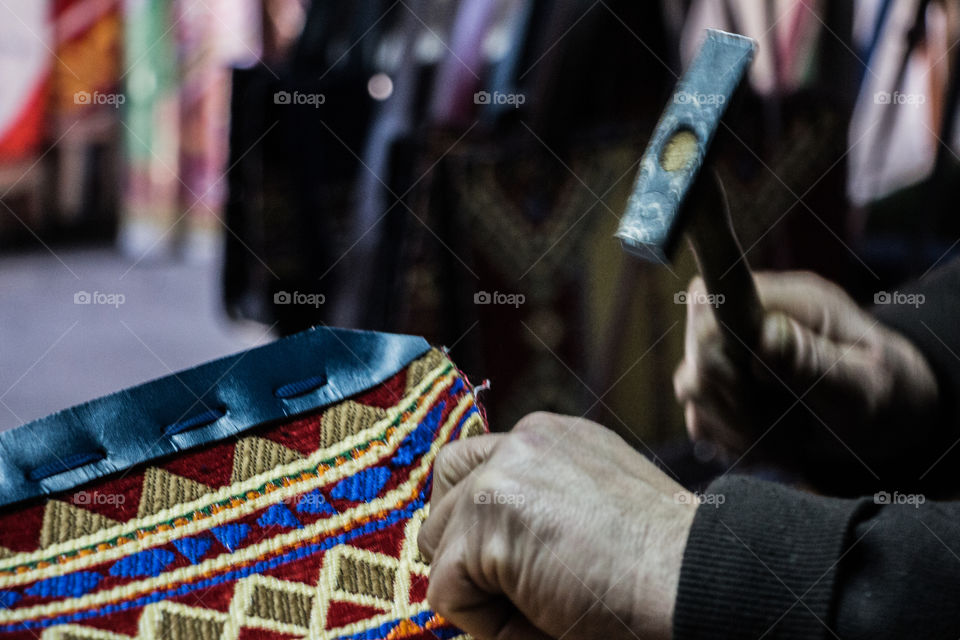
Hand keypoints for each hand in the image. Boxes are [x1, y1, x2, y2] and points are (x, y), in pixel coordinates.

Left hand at [418, 412, 696, 639]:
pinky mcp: (489, 516)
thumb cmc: (661, 567)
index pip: (471, 466)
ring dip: (478, 589)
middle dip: (460, 548)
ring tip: (541, 608)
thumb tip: (481, 554)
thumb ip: (541, 509)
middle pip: (442, 493)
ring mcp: (503, 474)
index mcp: (550, 439)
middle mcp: (523, 441)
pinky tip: (544, 619)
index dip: (473, 521)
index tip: (503, 564)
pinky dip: (486, 624)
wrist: (695, 580)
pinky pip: (446, 590)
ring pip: (439, 547)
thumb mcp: (597, 513)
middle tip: (509, 590)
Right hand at [674, 272, 938, 472]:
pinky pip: (699, 417)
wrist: (887, 418)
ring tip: (784, 440)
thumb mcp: (862, 384)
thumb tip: (762, 337)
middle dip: (734, 403)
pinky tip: (770, 443)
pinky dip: (732, 441)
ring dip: (735, 428)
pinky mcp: (723, 387)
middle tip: (782, 428)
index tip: (753, 385)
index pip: (708, 299)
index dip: (712, 346)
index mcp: (786, 300)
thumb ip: (812, 360)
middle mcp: (749, 319)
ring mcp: (731, 354)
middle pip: (696, 353)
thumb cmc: (886, 394)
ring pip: (691, 390)